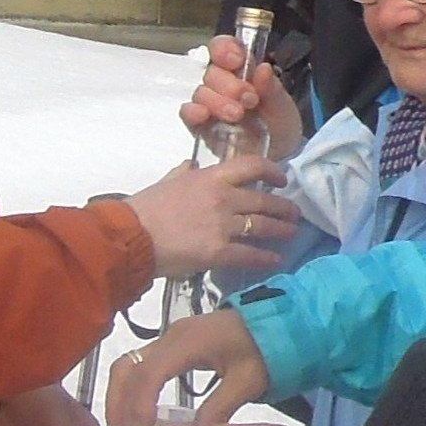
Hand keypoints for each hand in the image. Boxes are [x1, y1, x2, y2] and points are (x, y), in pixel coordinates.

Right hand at [104, 309, 269, 425]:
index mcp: (188, 342)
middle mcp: (169, 337)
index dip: (139, 409)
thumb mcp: (246, 383)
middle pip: (127, 369)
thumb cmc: (262, 351)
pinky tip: (133, 422)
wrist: (271, 323)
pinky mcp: (167, 347)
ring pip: (126, 368)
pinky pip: (136, 369)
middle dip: (120, 410)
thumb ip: (217, 409)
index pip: (150, 374)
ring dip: (118, 403)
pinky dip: (128, 395)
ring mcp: (165, 339)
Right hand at [126, 152, 300, 279]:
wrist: (131, 236)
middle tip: (294, 214)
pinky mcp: (219, 252)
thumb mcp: (167, 181)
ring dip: (281, 230)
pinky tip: (275, 260)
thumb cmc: (145, 208)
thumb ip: (183, 173)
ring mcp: (223, 226)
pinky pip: (251, 254)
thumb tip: (191, 166)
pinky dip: (266, 258)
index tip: (282, 179)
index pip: (252, 166)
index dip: (273, 171)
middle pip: (264, 201)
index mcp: (210, 177)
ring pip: (263, 226)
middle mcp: (223, 198)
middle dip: (284, 208)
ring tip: (291, 234)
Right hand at [176, 35, 306, 166]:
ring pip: (201, 92)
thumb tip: (263, 69)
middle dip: (229, 84)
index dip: (225, 49)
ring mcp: (209, 104)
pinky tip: (204, 116)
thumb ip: (273, 89)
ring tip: (237, 115)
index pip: (223, 48)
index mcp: (241, 70)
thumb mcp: (283, 107)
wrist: (277, 156)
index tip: (238, 60)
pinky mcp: (200, 125)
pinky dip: (193, 112)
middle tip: (249, 100)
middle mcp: (222, 84)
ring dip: (217, 101)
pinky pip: (188, 113)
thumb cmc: (279, 125)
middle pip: (212, 72)